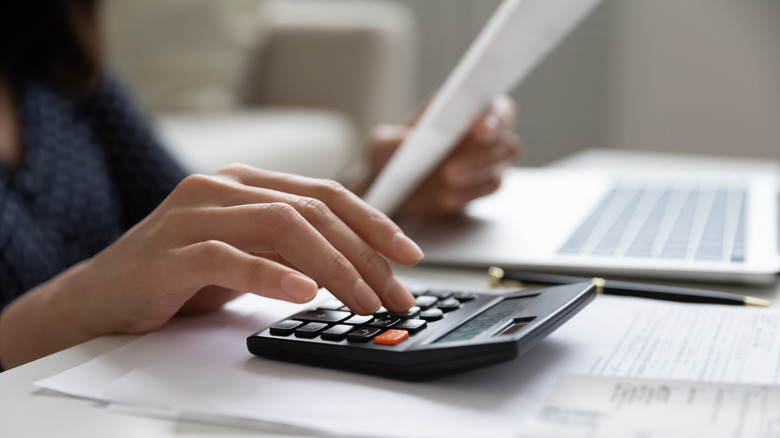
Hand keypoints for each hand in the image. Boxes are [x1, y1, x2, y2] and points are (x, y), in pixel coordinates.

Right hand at [72, 165, 422, 336]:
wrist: (101, 297)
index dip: (372, 222)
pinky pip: (230, 258)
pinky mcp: (170, 252)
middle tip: (393, 293)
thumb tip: (358, 266)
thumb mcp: (250, 254)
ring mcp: (193, 215)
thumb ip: (293, 249)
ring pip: (281, 226)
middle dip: (363, 254)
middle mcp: (223, 187)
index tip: (408, 254)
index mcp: (247, 183)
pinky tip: (304, 294)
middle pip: (312, 210)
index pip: (324, 194)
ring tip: (361, 300)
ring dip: (333, 266)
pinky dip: (272, 276)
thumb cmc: (180, 275)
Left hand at [367, 94, 520, 220]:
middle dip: (487, 149)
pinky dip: (472, 193)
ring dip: (479, 171)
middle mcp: (478, 128)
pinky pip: (491, 186)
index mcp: (458, 107)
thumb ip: (390, 142)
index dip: (493, 112)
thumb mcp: (379, 148)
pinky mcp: (483, 183)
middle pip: (504, 130)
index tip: (479, 127)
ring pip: (503, 160)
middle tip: (454, 167)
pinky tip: (448, 199)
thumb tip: (406, 142)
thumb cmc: (389, 160)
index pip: (490, 101)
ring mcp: (485, 157)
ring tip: (449, 180)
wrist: (392, 194)